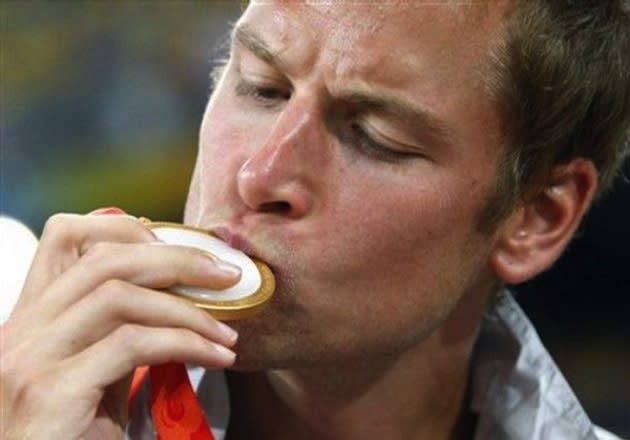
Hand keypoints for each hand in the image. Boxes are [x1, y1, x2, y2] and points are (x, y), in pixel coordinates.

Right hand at [0, 211, 240, 438]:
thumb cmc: (75, 437)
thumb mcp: (98, 378)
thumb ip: (122, 334)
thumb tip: (181, 296)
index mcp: (30, 320)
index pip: (65, 237)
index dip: (126, 229)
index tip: (176, 251)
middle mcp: (20, 331)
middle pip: (104, 259)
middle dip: (177, 259)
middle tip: (225, 276)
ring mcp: (29, 360)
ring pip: (119, 296)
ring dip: (188, 309)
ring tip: (225, 331)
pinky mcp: (50, 392)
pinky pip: (133, 344)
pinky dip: (187, 343)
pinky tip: (216, 356)